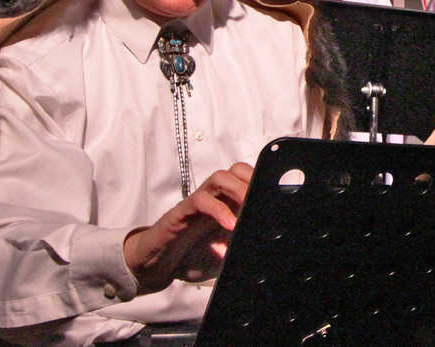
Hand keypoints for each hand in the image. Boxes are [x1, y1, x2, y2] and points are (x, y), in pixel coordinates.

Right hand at [123, 162, 252, 293]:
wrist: (156, 265)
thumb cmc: (190, 255)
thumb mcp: (225, 253)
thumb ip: (240, 247)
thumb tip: (262, 248)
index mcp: (228, 204)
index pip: (248, 179)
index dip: (263, 182)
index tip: (277, 195)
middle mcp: (214, 198)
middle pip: (236, 170)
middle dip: (253, 180)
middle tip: (263, 199)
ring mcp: (198, 203)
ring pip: (219, 177)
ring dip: (238, 189)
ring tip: (248, 208)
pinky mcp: (181, 212)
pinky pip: (200, 200)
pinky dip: (218, 210)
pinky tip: (229, 225)